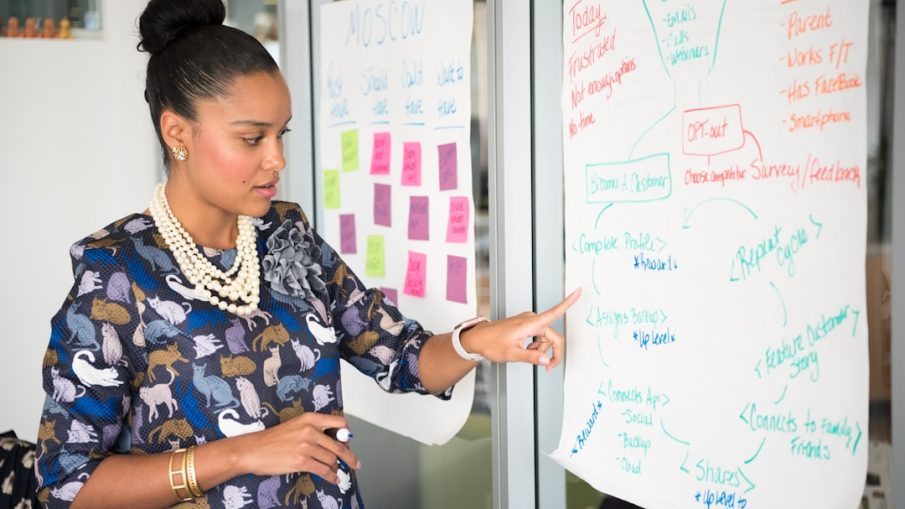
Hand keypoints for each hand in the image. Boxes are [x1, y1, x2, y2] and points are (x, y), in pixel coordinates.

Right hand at [240, 412, 360, 483]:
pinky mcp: (302, 461)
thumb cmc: (272, 439)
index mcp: (310, 418)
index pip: (339, 423)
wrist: (253, 450)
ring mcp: (306, 446)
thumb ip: (314, 430)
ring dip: (337, 468)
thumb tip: (331, 442)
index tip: (349, 442)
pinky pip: (324, 470)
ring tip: (337, 472)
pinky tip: (333, 479)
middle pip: (339, 444)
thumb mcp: (296, 426)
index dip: (347, 435)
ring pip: (332, 459)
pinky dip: (331, 477)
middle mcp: (311, 430)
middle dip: (349, 456)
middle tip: (355, 463)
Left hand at [461, 288, 581, 370]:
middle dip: (552, 352)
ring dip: (542, 349)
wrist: (478, 339)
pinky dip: (536, 345)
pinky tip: (526, 349)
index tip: (578, 291)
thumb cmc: (491, 343)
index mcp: (530, 323)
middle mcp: (531, 319)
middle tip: (548, 367)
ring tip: (527, 355)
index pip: (554, 312)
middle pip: (553, 336)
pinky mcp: (525, 325)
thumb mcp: (512, 354)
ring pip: (545, 338)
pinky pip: (538, 335)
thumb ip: (532, 357)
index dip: (568, 302)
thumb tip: (546, 361)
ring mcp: (528, 321)